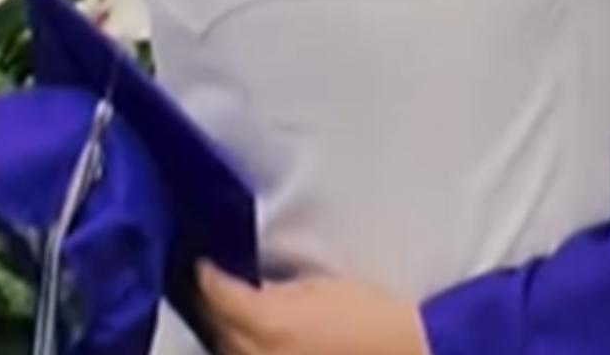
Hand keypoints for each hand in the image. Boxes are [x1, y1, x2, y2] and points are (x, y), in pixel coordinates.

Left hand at [200, 263, 430, 354]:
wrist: (405, 351)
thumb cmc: (371, 315)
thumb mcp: (320, 287)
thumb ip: (275, 290)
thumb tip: (248, 289)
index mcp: (269, 324)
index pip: (219, 297)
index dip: (207, 277)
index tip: (204, 263)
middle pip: (218, 329)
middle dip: (211, 305)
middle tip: (211, 283)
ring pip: (229, 352)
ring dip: (224, 332)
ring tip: (227, 310)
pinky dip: (243, 350)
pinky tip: (250, 338)